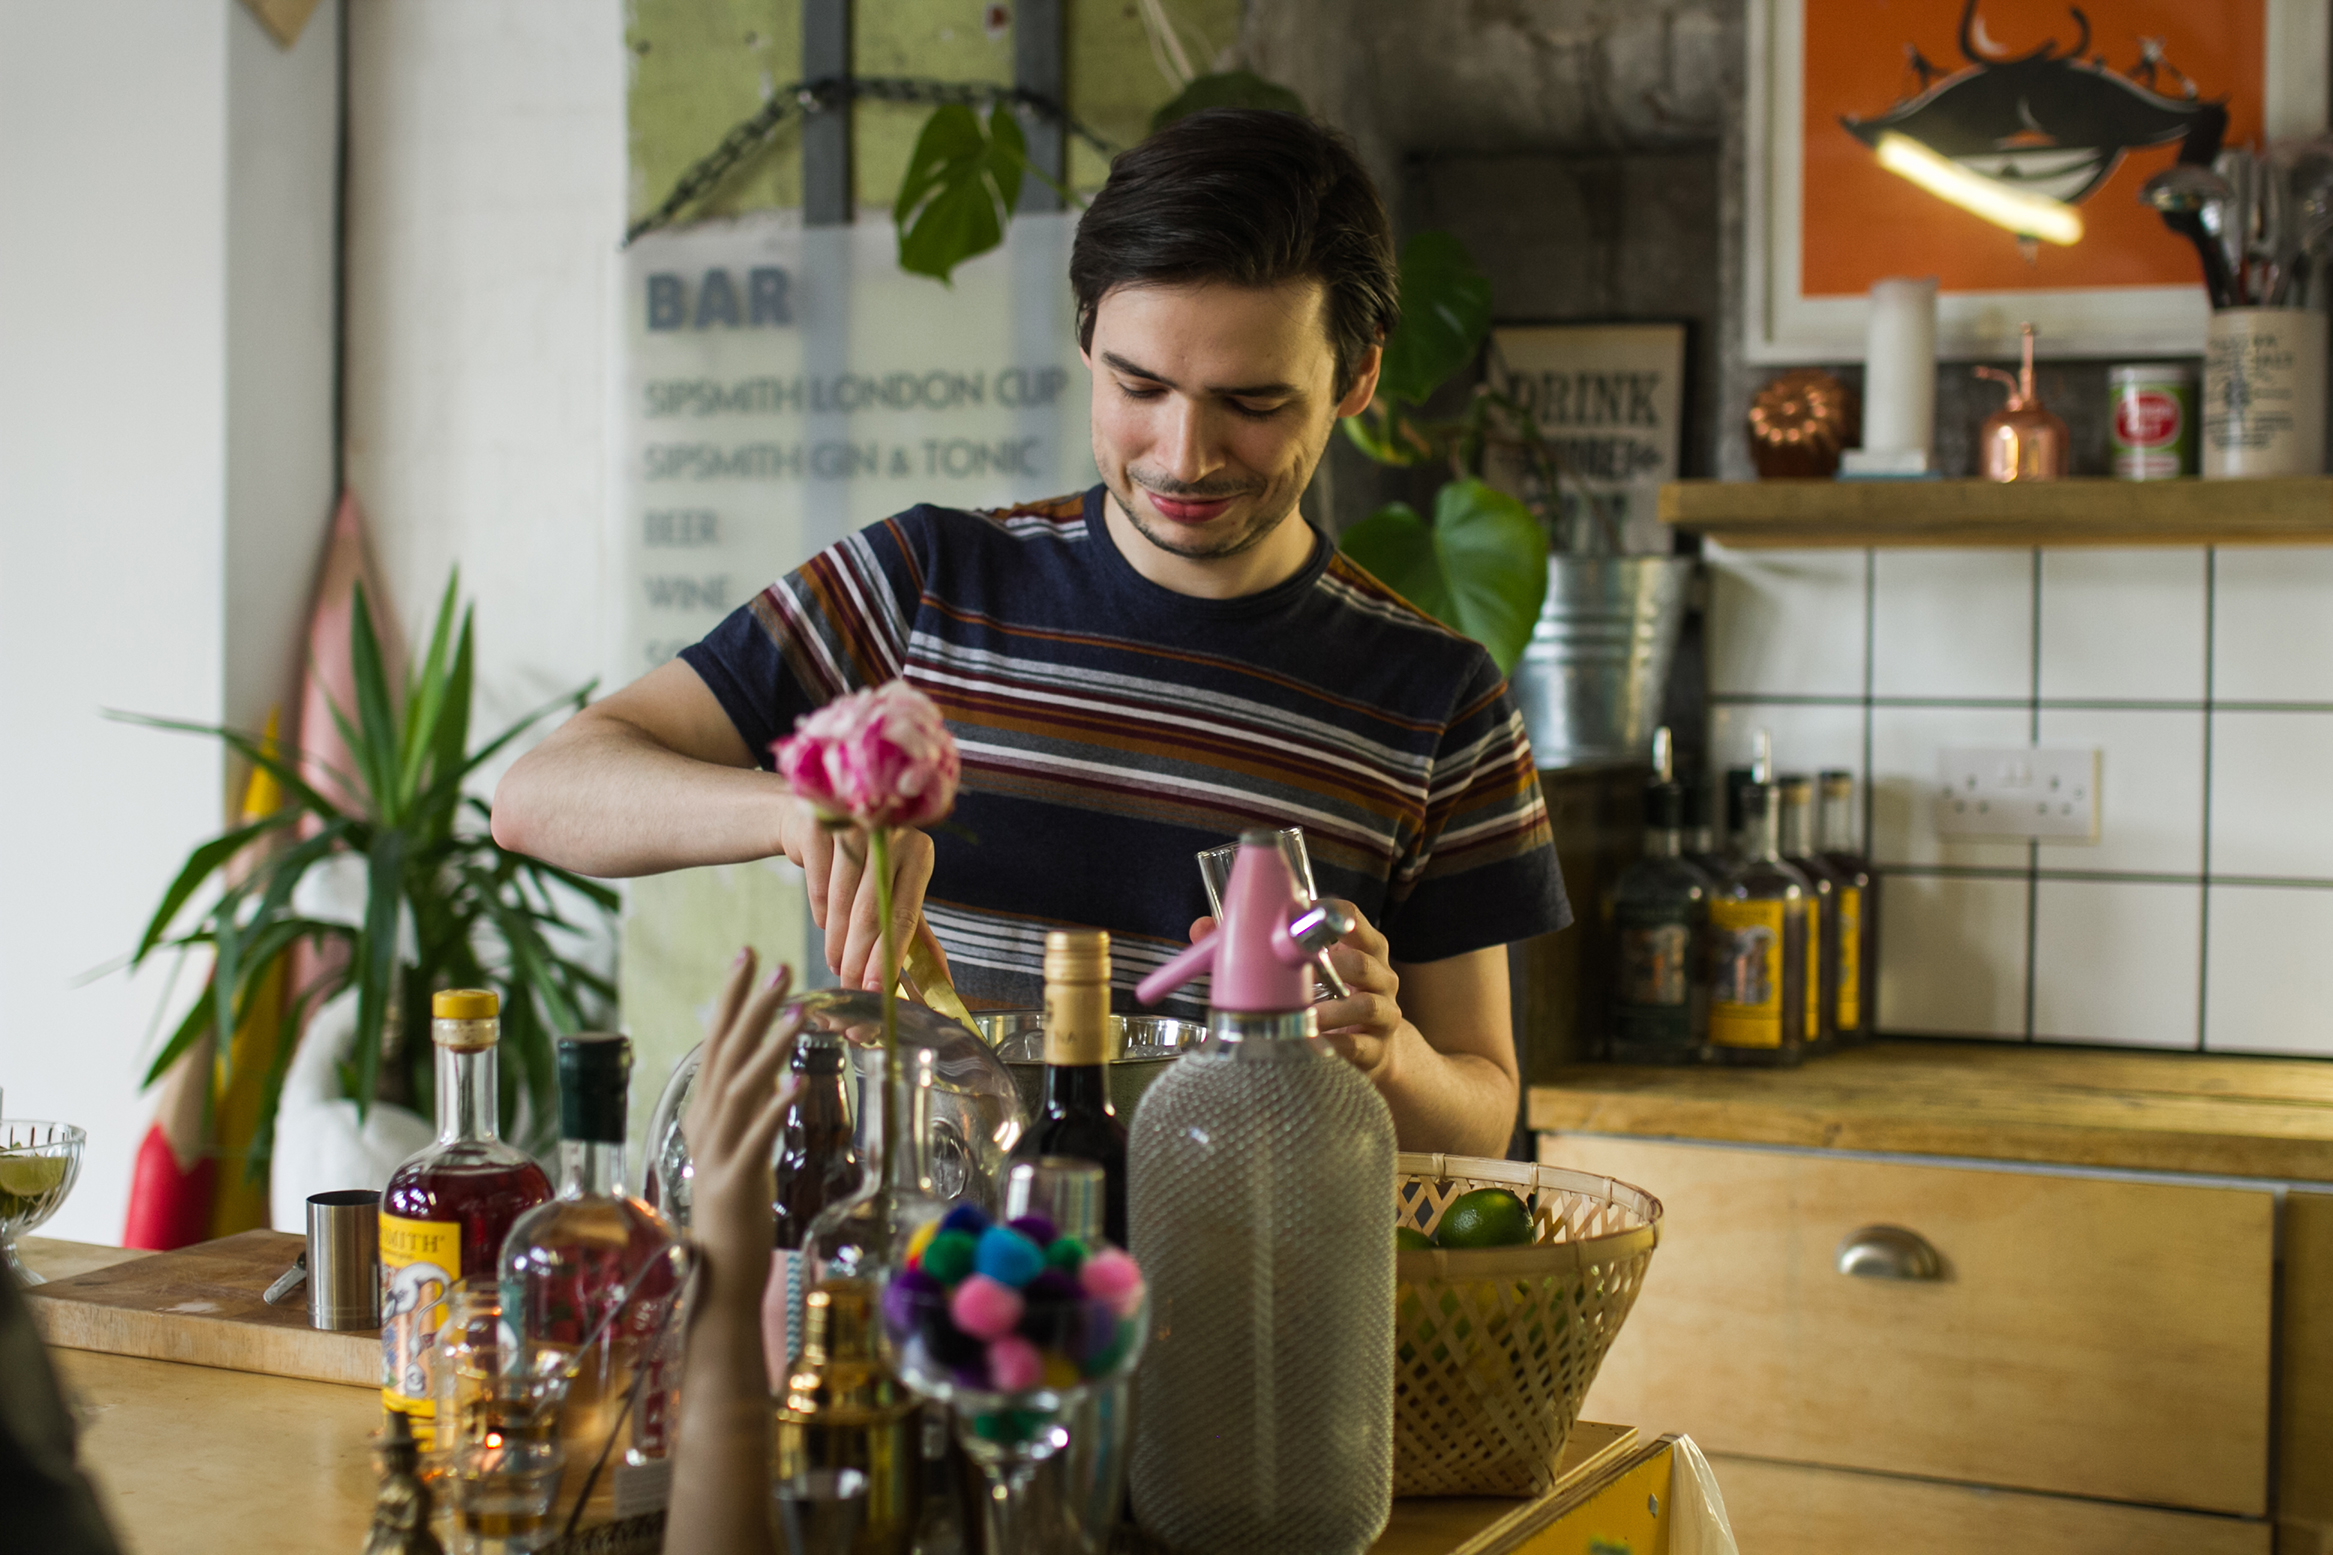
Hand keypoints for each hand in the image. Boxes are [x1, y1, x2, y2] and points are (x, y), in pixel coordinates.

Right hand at [681, 950, 802, 1305]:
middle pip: (726, 1054)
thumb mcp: (743, 1145)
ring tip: (796, 1012)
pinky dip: (775, 1107)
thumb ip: (751, 1106)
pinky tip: (798, 1081)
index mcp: (705, 1112)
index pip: (717, 1042)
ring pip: (740, 1088)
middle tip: (776, 964)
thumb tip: (773, 1067)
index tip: (749, 955)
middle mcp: (705, 1124)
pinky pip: (757, 1138)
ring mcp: (717, 1152)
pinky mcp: (735, 1182)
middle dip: (751, 1006)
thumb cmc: (735, 1209)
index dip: (733, 998)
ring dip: (769, 1047)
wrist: (718, 1272)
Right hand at [778, 798, 938, 991]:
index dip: (888, 956)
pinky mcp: (820, 827)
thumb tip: (944, 982)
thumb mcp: (899, 892)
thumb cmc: (870, 865)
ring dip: (837, 941)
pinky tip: (825, 926)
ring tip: (837, 964)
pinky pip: (819, 885)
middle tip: (852, 987)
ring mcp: (854, 828)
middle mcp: (891, 836)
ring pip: (842, 903)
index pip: (905, 915)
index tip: (877, 990)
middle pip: (872, 913)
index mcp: (919, 854)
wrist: (826, 820)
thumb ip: (920, 934)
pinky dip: (820, 913)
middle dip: (859, 958)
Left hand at [1184, 902, 1409, 1085]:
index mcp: (1362, 948)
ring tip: (1306, 1014)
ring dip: (1331, 1010)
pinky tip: (1314, 1046)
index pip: (1352, 919)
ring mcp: (1382, 1013)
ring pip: (1363, 1006)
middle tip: (1303, 968)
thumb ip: (1259, 948)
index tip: (1303, 912)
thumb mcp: (1309, 970)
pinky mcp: (1377, 1049)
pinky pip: (1358, 1047)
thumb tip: (1200, 927)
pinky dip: (1334, 1046)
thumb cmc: (1333, 998)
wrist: (1376, 1050)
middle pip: (1362, 963)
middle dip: (1334, 964)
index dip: (1330, 913)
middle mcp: (1379, 976)